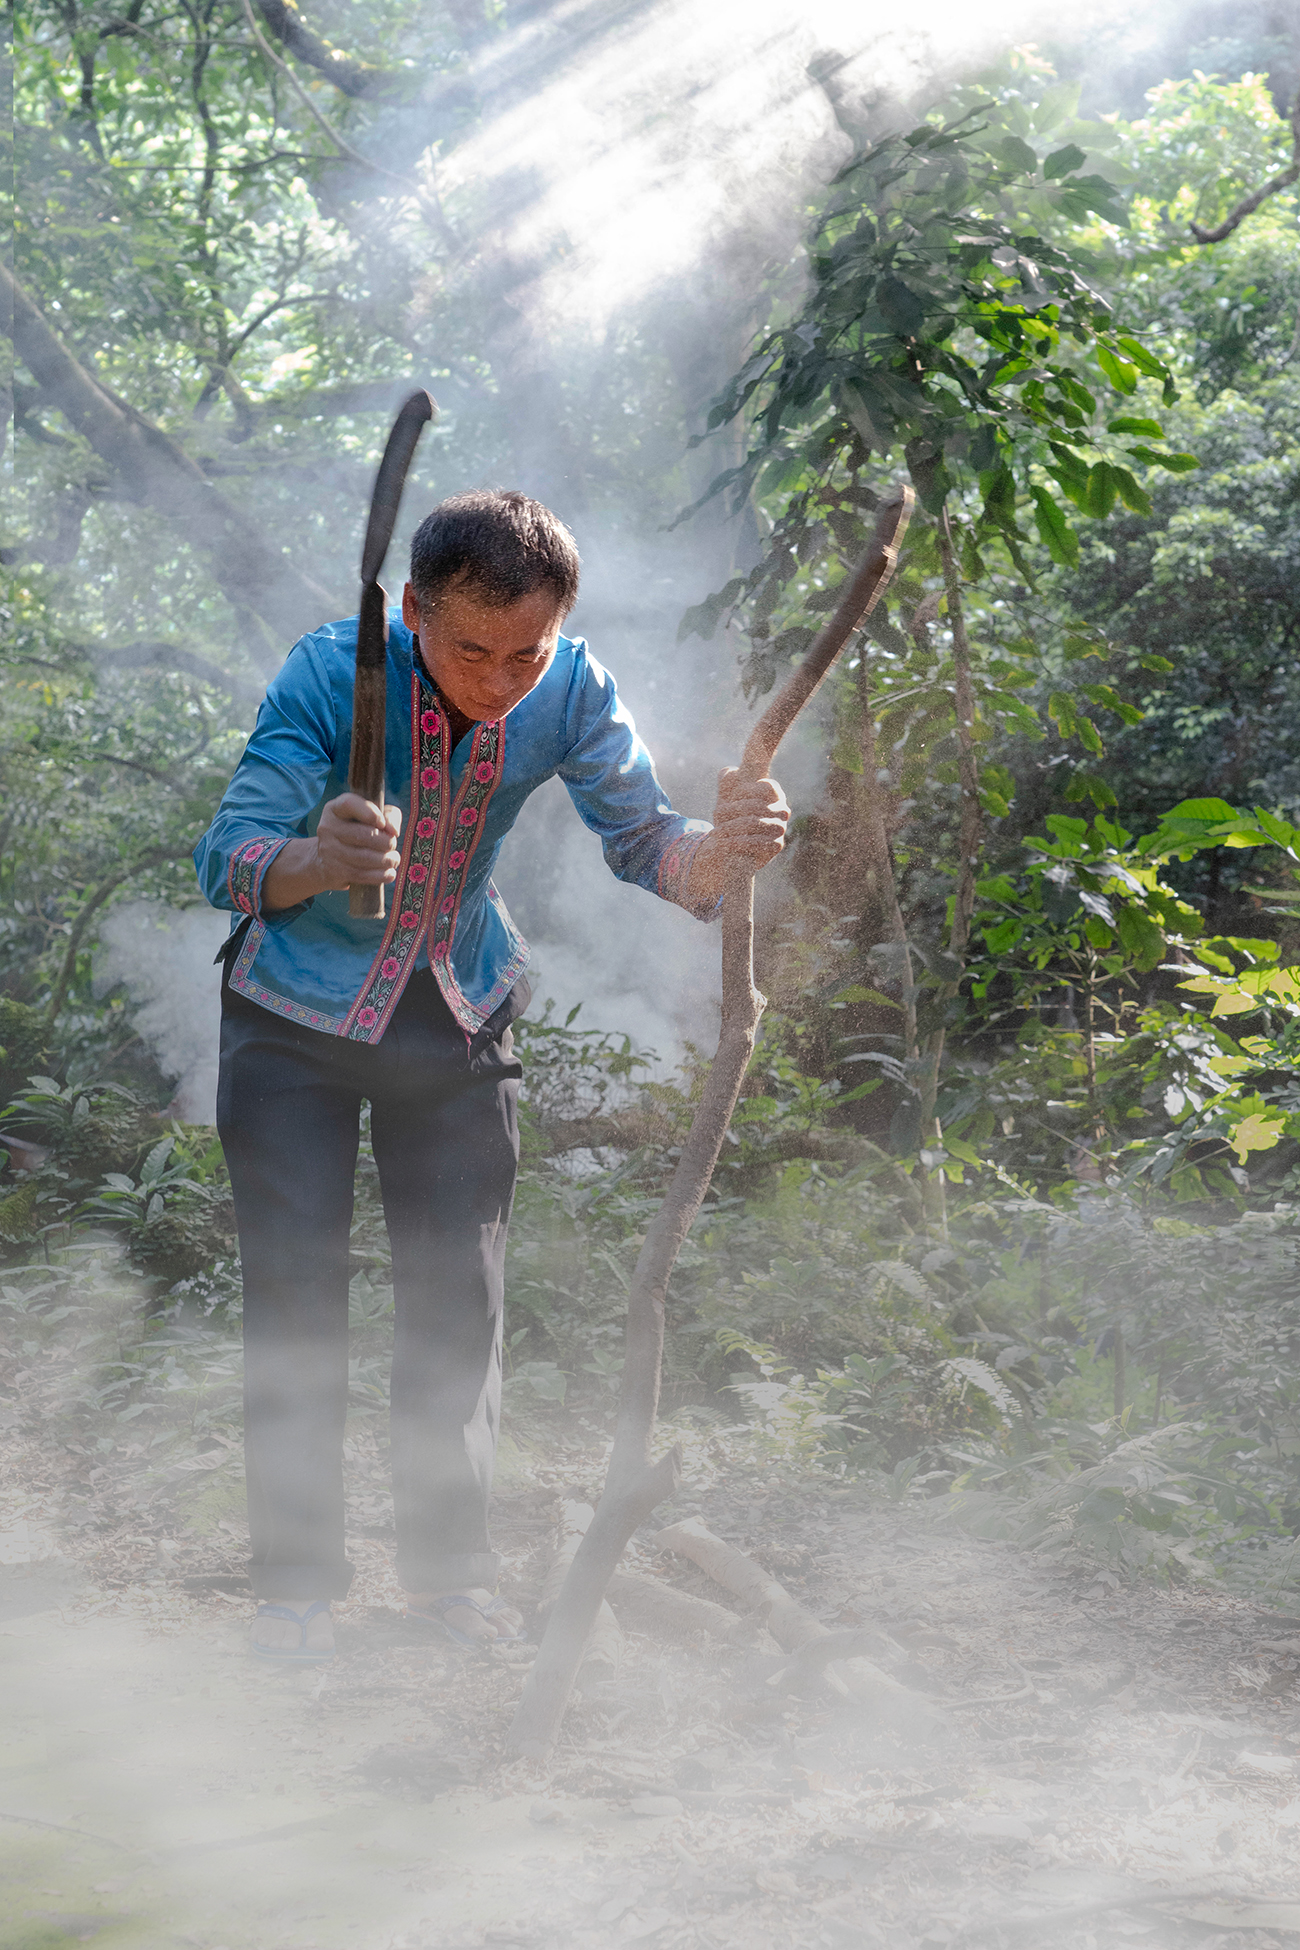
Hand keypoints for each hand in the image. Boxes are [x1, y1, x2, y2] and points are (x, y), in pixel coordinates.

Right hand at [314, 793, 401, 887]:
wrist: (327, 861)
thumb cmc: (356, 832)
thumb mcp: (371, 816)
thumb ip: (388, 815)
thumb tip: (393, 831)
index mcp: (335, 809)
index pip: (349, 804)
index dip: (370, 812)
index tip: (383, 823)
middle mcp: (328, 828)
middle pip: (364, 835)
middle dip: (386, 841)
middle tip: (392, 844)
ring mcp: (329, 851)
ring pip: (366, 857)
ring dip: (387, 860)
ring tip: (393, 859)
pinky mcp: (335, 872)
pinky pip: (363, 875)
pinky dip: (382, 875)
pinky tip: (389, 872)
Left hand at [690, 767, 789, 908]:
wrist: (732, 846)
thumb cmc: (730, 816)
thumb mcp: (726, 796)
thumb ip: (727, 781)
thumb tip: (728, 772)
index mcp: (774, 792)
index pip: (763, 786)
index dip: (743, 790)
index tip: (730, 797)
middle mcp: (782, 809)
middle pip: (754, 805)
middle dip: (730, 810)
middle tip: (716, 814)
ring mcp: (781, 827)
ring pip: (752, 823)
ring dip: (730, 827)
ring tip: (715, 831)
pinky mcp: (777, 845)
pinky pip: (756, 842)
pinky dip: (736, 842)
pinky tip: (723, 843)